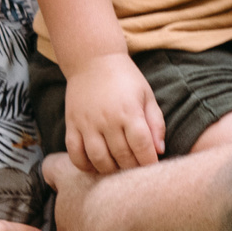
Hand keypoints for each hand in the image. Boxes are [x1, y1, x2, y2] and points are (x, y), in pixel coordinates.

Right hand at [63, 55, 164, 173]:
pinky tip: (95, 166)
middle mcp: (107, 119)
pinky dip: (84, 165)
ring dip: (110, 170)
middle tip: (137, 171)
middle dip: (132, 168)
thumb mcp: (146, 95)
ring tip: (118, 168)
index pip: (142, 146)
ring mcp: (87, 123)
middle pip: (122, 156)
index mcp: (129, 111)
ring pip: (98, 159)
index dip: (149, 162)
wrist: (92, 60)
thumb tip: (160, 150)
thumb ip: (156, 123)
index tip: (153, 168)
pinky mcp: (71, 125)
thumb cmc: (125, 78)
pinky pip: (75, 154)